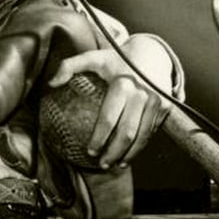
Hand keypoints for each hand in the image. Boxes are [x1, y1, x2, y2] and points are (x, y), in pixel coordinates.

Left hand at [47, 48, 170, 169]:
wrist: (151, 53)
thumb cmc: (116, 60)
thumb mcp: (94, 57)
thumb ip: (70, 66)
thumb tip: (51, 83)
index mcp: (123, 83)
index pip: (109, 118)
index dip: (99, 138)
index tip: (89, 151)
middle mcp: (142, 93)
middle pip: (127, 132)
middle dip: (113, 152)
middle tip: (101, 163)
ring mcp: (157, 101)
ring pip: (142, 136)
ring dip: (129, 155)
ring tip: (116, 164)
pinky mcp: (166, 106)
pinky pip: (151, 131)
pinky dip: (141, 146)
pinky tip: (129, 154)